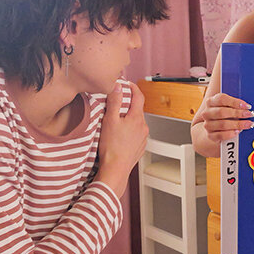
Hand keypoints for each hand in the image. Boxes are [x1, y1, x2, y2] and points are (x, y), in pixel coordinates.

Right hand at [96, 82, 148, 197]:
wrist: (115, 169)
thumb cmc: (112, 147)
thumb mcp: (109, 120)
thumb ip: (114, 101)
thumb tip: (117, 87)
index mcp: (137, 118)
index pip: (139, 96)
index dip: (133, 87)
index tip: (127, 84)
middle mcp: (143, 127)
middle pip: (137, 110)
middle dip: (128, 105)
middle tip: (116, 104)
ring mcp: (143, 138)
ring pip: (137, 123)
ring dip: (128, 119)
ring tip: (115, 123)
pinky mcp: (140, 147)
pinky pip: (136, 134)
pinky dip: (129, 131)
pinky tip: (119, 136)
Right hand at [197, 92, 253, 141]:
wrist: (214, 127)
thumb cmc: (224, 114)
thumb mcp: (227, 106)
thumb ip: (235, 105)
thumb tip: (247, 107)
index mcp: (210, 102)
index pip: (222, 99)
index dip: (235, 102)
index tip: (247, 106)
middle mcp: (207, 113)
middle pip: (222, 112)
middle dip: (238, 113)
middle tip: (250, 114)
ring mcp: (207, 125)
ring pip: (222, 124)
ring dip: (238, 124)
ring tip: (248, 124)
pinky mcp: (210, 135)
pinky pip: (221, 135)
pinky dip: (231, 133)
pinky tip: (238, 131)